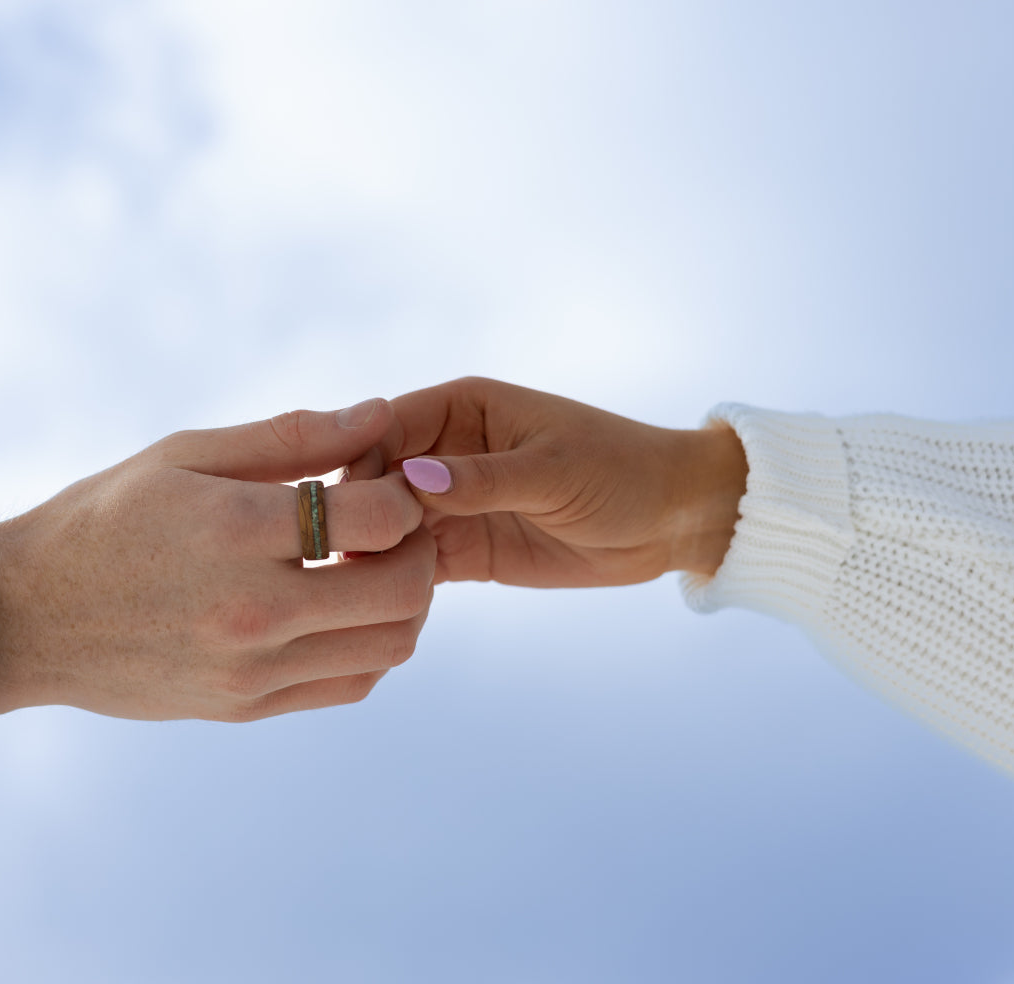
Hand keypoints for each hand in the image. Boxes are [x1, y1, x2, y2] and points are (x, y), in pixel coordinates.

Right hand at [0, 398, 435, 720]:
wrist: (26, 618)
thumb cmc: (104, 520)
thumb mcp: (183, 454)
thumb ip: (291, 436)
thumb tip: (379, 415)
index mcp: (236, 533)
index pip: (378, 516)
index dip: (402, 490)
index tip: (382, 477)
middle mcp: (253, 611)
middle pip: (404, 590)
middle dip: (419, 546)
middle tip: (393, 524)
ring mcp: (253, 670)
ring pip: (391, 646)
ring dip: (406, 600)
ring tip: (369, 565)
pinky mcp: (248, 708)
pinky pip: (353, 684)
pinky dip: (372, 645)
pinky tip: (343, 609)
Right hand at [350, 378, 746, 586]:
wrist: (669, 520)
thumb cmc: (621, 472)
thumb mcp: (553, 472)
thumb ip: (483, 479)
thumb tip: (412, 480)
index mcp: (461, 407)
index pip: (384, 428)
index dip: (357, 463)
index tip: (345, 508)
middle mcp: (443, 451)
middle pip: (374, 482)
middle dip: (358, 518)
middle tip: (346, 562)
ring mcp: (449, 505)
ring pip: (387, 528)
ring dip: (372, 557)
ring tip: (360, 592)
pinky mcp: (462, 551)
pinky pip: (412, 566)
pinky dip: (397, 584)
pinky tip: (388, 606)